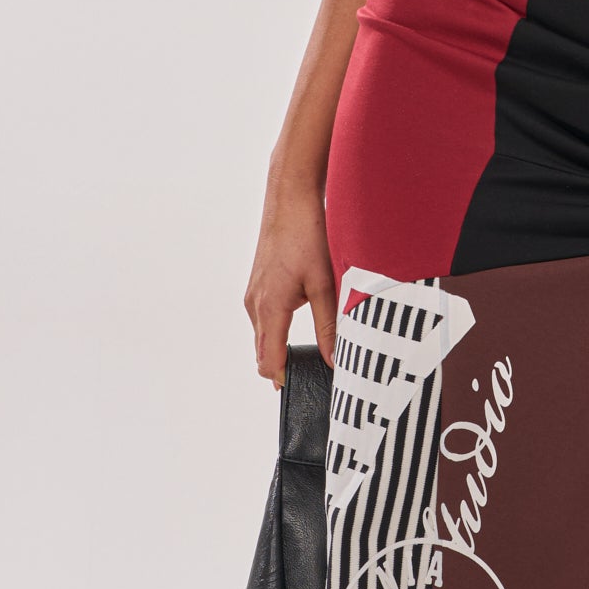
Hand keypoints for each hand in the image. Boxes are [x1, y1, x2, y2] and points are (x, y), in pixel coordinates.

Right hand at [244, 163, 336, 383]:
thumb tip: (335, 359)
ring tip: (310, 356)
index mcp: (270, 308)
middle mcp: (255, 304)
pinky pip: (264, 319)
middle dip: (284, 368)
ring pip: (264, 336)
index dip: (284, 380)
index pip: (269, 361)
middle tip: (312, 379)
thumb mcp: (326, 283)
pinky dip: (278, 331)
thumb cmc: (307, 235)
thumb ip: (330, 324)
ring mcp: (254, 294)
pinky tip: (301, 328)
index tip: (303, 390)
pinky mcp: (259, 284)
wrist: (290, 198)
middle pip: (263, 353)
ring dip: (281, 349)